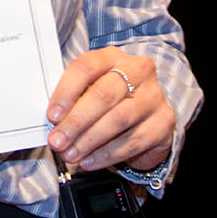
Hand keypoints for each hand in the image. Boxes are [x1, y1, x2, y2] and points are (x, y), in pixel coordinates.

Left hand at [46, 48, 176, 173]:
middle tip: (58, 141)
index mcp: (113, 57)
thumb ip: (74, 99)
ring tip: (72, 154)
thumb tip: (54, 122)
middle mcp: (138, 70)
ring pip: (118, 119)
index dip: (66, 92)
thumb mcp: (91, 90)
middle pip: (103, 94)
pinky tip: (90, 161)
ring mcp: (154, 96)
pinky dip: (107, 154)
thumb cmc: (112, 101)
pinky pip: (133, 141)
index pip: (86, 67)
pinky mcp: (163, 121)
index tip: (53, 115)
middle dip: (76, 122)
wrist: (147, 116)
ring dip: (90, 141)